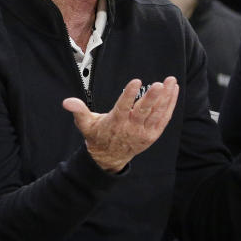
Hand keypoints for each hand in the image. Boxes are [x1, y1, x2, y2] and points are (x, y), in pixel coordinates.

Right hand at [64, 77, 178, 172]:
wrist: (109, 158)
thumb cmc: (98, 136)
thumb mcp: (86, 124)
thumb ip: (79, 111)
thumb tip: (67, 102)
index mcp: (116, 122)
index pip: (123, 107)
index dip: (129, 94)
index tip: (135, 81)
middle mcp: (132, 127)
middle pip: (143, 111)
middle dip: (152, 97)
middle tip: (159, 84)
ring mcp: (144, 132)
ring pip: (157, 113)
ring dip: (165, 97)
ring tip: (171, 81)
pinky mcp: (153, 134)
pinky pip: (164, 118)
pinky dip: (170, 104)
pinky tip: (173, 90)